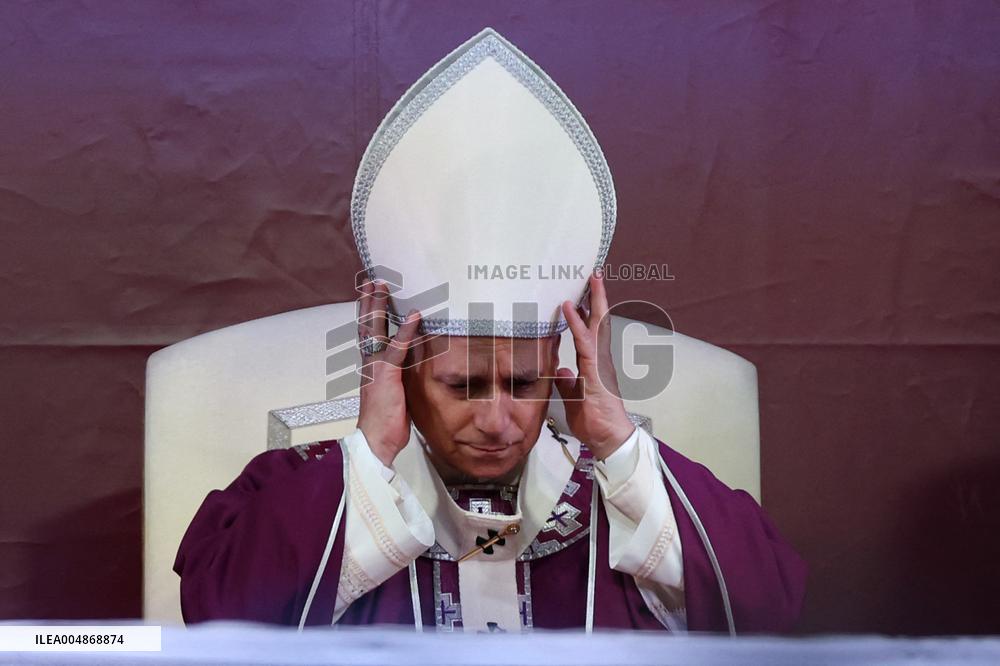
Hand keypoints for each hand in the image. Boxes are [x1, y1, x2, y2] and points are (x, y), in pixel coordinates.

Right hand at [355, 279, 421, 466]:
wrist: (374, 441)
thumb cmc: (385, 423)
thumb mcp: (392, 395)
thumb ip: (397, 378)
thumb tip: (409, 370)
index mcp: (369, 367)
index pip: (366, 335)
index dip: (367, 314)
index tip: (368, 295)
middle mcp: (368, 363)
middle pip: (366, 326)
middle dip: (368, 302)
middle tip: (371, 280)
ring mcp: (375, 367)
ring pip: (375, 330)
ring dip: (380, 306)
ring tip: (384, 286)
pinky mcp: (386, 374)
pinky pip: (397, 348)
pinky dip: (406, 330)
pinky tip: (415, 315)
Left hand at [555, 273, 635, 459]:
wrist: (608, 439)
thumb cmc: (593, 422)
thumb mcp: (574, 399)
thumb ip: (569, 384)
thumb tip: (563, 370)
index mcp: (595, 365)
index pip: (591, 333)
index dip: (587, 313)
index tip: (583, 294)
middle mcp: (601, 359)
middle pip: (599, 322)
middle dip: (596, 298)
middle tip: (594, 275)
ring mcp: (600, 363)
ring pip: (596, 326)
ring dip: (592, 302)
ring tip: (592, 280)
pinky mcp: (596, 370)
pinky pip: (584, 341)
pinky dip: (577, 323)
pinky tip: (570, 308)